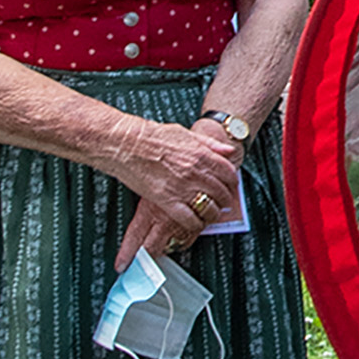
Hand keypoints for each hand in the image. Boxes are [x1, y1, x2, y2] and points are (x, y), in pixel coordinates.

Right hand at [116, 118, 244, 266]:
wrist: (126, 144)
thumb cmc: (153, 137)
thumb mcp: (185, 134)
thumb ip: (209, 143)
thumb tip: (229, 150)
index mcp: (202, 155)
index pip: (228, 173)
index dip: (232, 182)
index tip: (230, 187)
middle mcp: (196, 173)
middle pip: (221, 192)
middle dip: (225, 200)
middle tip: (222, 203)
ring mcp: (182, 188)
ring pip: (209, 208)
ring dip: (213, 213)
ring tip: (210, 214)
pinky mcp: (167, 201)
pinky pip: (190, 219)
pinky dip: (196, 224)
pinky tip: (195, 222)